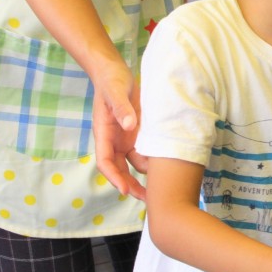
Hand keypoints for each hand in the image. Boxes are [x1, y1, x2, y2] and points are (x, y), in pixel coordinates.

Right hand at [92, 61, 148, 199]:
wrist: (116, 71)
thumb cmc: (112, 81)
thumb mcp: (115, 92)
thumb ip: (121, 108)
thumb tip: (129, 126)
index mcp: (104, 133)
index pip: (105, 162)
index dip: (114, 177)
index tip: (125, 190)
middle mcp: (114, 141)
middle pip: (120, 170)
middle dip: (131, 186)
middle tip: (147, 200)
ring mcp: (126, 139)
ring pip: (134, 164)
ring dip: (144, 177)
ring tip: (160, 190)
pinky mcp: (137, 134)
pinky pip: (145, 152)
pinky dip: (153, 161)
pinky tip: (166, 168)